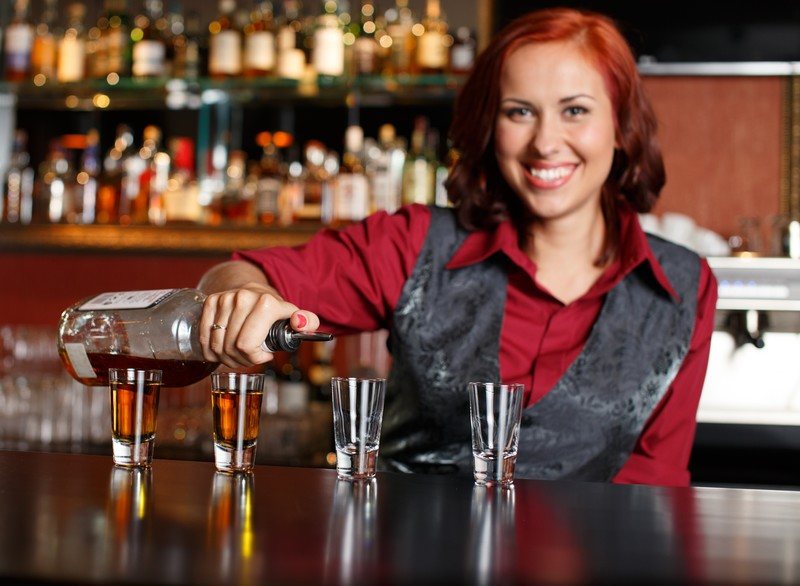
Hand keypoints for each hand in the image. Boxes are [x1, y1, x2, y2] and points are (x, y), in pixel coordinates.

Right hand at [198, 282, 320, 368]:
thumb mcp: (295, 316)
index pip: (247, 345)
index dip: (254, 358)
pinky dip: (210, 350)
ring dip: (226, 357)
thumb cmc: (275, 311)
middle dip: (241, 360)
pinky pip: (203, 337)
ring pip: (216, 345)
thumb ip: (308, 321)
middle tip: (251, 357)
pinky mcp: (210, 301)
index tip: (264, 356)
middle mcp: (243, 297)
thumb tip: (299, 323)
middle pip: (231, 347)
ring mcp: (224, 298)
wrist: (256, 290)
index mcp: (266, 303)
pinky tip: (222, 350)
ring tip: (239, 353)